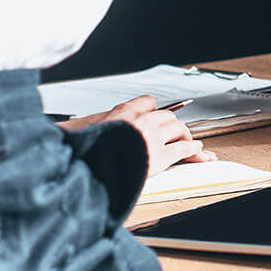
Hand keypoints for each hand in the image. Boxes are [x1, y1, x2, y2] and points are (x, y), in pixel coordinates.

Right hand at [56, 95, 215, 176]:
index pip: (147, 102)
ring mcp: (152, 138)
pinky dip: (192, 150)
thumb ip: (94, 126)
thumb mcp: (85, 130)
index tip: (157, 115)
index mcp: (123, 113)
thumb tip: (73, 127)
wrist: (91, 168)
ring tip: (191, 143)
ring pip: (178, 129)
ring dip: (186, 136)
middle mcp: (140, 121)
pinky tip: (197, 151)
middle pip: (167, 116)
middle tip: (177, 132)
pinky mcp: (160, 156)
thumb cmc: (87, 152)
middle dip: (172, 125)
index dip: (153, 110)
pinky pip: (183, 148)